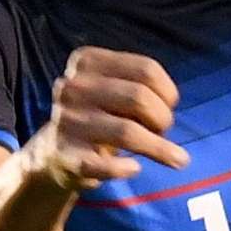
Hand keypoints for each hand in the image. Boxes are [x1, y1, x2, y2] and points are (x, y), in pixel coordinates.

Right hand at [24, 46, 186, 191]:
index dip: (168, 92)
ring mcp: (68, 122)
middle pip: (139, 97)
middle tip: (163, 131)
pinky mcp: (67, 156)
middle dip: (163, 118)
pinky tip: (134, 168)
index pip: (146, 69)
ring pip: (128, 132)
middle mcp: (72, 87)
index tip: (169, 106)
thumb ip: (141, 85)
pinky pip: (106, 165)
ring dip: (160, 148)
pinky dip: (126, 168)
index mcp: (87, 62)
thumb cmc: (98, 114)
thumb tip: (170, 104)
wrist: (53, 152)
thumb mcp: (112, 87)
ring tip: (176, 158)